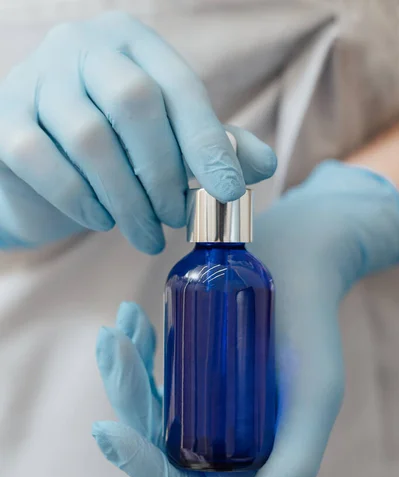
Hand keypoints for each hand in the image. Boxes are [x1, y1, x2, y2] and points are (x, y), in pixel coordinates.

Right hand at [0, 12, 275, 249]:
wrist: (38, 172)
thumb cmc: (112, 153)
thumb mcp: (166, 143)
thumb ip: (212, 147)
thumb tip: (264, 164)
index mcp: (130, 44)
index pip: (178, 86)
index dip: (207, 142)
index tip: (229, 192)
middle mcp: (81, 47)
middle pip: (134, 101)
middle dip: (164, 173)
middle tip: (176, 219)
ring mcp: (35, 79)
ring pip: (89, 138)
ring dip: (127, 199)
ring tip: (146, 233)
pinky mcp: (3, 120)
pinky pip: (42, 161)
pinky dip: (79, 200)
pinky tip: (100, 220)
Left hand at [92, 160, 398, 476]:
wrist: (302, 262)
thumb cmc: (312, 327)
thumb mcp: (313, 398)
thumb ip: (293, 466)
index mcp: (251, 459)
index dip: (143, 469)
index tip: (108, 430)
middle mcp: (224, 436)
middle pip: (158, 440)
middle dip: (127, 399)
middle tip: (111, 347)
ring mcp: (206, 400)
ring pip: (149, 405)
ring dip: (122, 372)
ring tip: (116, 329)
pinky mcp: (194, 365)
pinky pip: (153, 372)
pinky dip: (135, 349)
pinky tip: (129, 319)